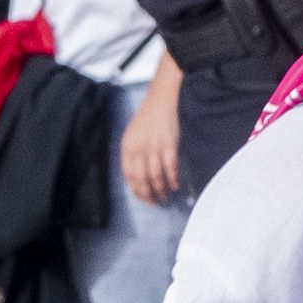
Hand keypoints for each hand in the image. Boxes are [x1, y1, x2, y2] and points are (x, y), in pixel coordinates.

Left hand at [120, 70, 184, 206]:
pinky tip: (175, 185)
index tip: (143, 198)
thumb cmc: (147, 118)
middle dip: (148, 194)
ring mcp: (154, 147)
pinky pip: (170, 167)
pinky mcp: (169, 144)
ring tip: (166, 197)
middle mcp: (139, 149)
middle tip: (156, 203)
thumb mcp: (132, 136)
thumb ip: (132, 154)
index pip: (129, 175)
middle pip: (142, 179)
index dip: (136, 190)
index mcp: (127, 147)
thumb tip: (136, 176)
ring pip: (156, 176)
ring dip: (161, 190)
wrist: (161, 100)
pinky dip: (173, 179)